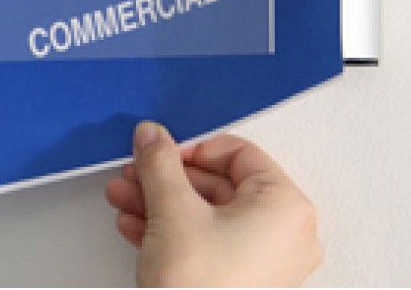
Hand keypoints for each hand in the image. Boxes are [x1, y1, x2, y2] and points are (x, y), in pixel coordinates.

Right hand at [106, 122, 322, 286]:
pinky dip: (172, 233)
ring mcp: (265, 265)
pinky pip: (208, 245)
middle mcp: (284, 235)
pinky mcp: (243, 285)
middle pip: (217, 186)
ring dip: (160, 204)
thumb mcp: (172, 211)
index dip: (192, 149)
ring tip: (125, 198)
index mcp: (285, 207)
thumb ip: (160, 163)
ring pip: (206, 217)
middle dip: (166, 179)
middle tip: (135, 172)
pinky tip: (136, 227)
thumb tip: (153, 136)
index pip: (237, 154)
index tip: (161, 152)